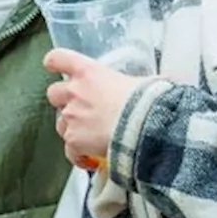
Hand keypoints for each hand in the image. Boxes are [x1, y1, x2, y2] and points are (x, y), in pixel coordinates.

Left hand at [45, 49, 147, 168]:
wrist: (141, 126)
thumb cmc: (145, 102)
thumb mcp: (143, 82)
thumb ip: (138, 82)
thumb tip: (163, 80)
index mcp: (89, 71)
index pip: (59, 58)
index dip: (54, 62)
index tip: (53, 65)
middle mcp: (75, 91)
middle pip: (54, 93)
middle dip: (63, 101)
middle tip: (79, 107)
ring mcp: (72, 116)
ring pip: (60, 123)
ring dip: (72, 128)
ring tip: (90, 136)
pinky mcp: (73, 139)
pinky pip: (69, 150)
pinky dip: (78, 155)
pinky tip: (90, 158)